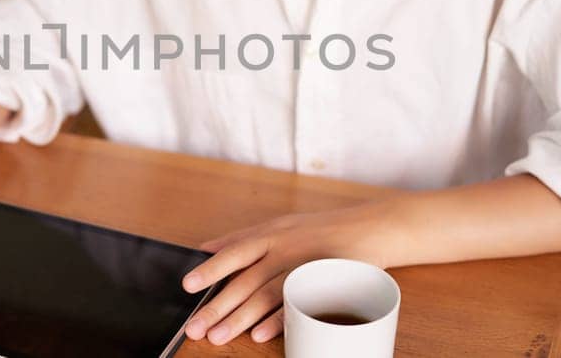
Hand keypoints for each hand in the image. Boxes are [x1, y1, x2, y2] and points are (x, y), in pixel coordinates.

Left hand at [180, 202, 402, 345]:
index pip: (236, 252)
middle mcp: (285, 248)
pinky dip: (279, 320)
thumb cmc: (319, 230)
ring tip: (219, 336)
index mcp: (271, 234)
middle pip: (246, 280)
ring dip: (242, 319)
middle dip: (219, 306)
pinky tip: (260, 335)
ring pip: (267, 295)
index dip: (211, 269)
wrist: (372, 228)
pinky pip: (298, 305)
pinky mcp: (324, 284)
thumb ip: (241, 238)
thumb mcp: (279, 225)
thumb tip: (204, 247)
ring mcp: (305, 267)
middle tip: (196, 328)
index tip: (188, 285)